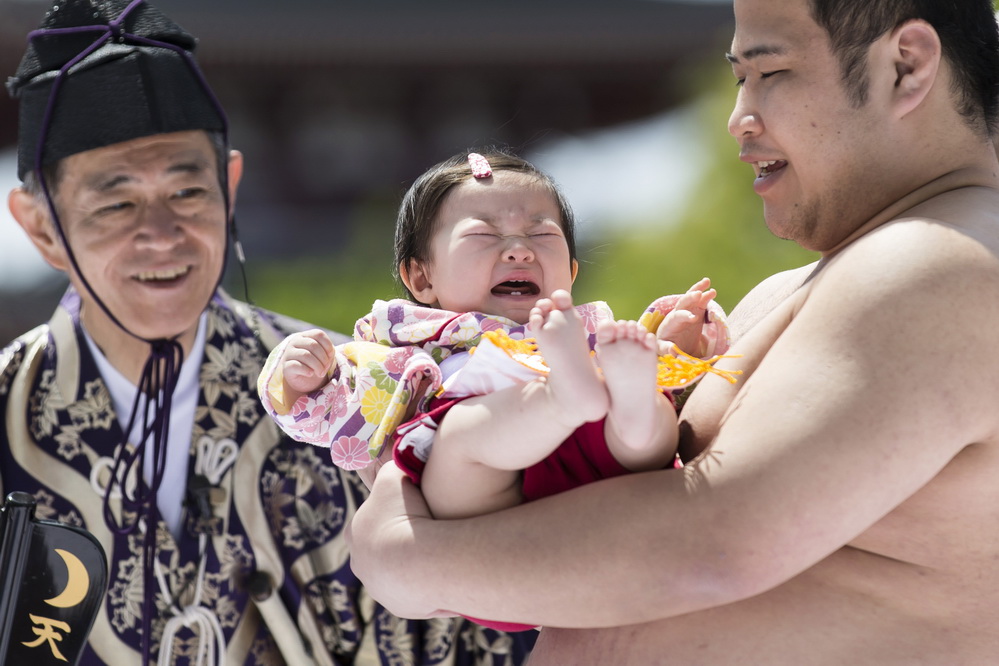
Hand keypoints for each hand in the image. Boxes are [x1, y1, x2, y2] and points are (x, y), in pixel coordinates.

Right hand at [280, 329, 334, 396]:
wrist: (304, 380)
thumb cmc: (316, 364)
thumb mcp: (325, 356)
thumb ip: (332, 352)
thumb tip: (336, 352)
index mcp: (305, 336)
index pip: (318, 334)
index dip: (328, 346)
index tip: (330, 357)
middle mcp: (295, 341)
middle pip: (313, 345)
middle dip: (323, 358)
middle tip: (325, 369)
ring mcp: (289, 353)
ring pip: (306, 355)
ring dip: (317, 366)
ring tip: (320, 373)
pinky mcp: (286, 366)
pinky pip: (296, 365)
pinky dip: (307, 370)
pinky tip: (311, 374)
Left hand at [346, 462, 451, 618]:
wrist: (419, 561)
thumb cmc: (404, 515)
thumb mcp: (394, 476)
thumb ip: (393, 467)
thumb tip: (398, 459)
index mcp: (354, 534)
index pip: (373, 518)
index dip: (395, 510)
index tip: (415, 507)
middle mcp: (362, 565)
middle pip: (384, 548)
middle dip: (403, 540)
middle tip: (431, 529)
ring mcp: (381, 589)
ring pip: (401, 572)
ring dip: (417, 563)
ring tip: (443, 550)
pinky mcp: (402, 606)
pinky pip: (419, 591)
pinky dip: (431, 581)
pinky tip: (447, 569)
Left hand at [657, 277, 716, 357]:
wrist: (671, 342)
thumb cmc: (666, 345)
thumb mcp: (663, 349)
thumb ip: (667, 349)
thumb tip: (672, 351)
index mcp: (670, 323)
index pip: (677, 317)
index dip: (684, 316)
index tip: (693, 318)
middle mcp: (677, 314)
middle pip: (682, 303)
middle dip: (690, 298)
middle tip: (698, 294)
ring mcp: (687, 311)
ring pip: (691, 298)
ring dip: (698, 290)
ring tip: (707, 282)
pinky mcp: (695, 312)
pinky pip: (699, 302)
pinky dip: (705, 295)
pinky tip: (712, 290)